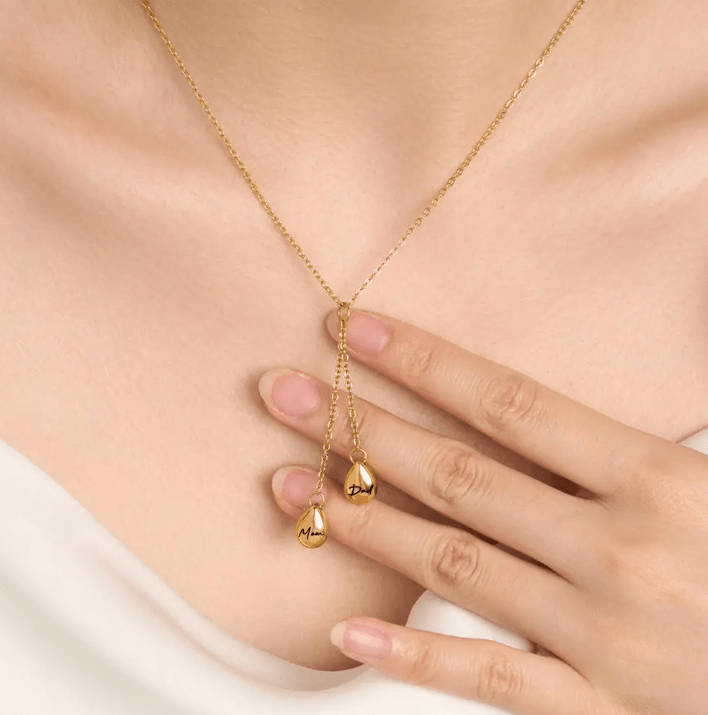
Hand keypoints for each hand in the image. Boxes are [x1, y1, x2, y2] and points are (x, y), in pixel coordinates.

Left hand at [258, 309, 707, 714]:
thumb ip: (662, 416)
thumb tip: (599, 354)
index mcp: (654, 480)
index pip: (507, 401)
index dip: (422, 361)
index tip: (353, 331)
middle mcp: (616, 550)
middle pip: (459, 474)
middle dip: (361, 430)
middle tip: (285, 395)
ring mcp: (601, 635)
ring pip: (455, 566)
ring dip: (364, 522)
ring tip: (288, 488)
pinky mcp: (600, 709)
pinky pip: (492, 681)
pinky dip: (416, 656)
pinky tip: (349, 628)